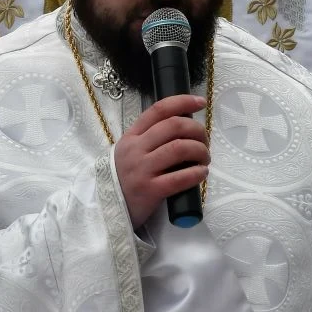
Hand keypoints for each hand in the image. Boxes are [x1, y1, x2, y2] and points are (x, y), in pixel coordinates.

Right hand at [114, 95, 208, 229]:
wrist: (107, 209)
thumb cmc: (125, 178)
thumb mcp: (130, 152)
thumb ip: (150, 138)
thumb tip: (184, 127)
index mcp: (132, 136)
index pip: (158, 110)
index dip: (182, 102)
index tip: (200, 103)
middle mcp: (136, 149)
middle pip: (174, 126)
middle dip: (197, 130)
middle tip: (205, 141)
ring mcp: (142, 169)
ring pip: (179, 149)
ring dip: (200, 151)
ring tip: (205, 159)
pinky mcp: (149, 190)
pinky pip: (179, 178)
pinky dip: (196, 173)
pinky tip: (202, 173)